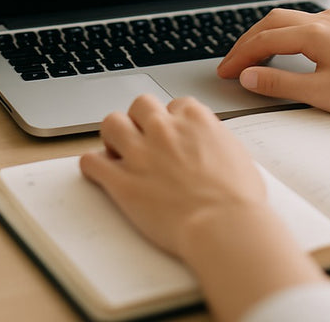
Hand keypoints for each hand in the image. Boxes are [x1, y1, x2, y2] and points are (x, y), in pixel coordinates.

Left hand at [80, 94, 325, 321]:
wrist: (224, 226)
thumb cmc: (238, 199)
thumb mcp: (236, 153)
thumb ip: (215, 139)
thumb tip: (210, 143)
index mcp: (194, 118)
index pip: (175, 104)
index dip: (173, 120)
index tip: (173, 133)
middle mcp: (164, 129)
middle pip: (140, 104)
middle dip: (140, 119)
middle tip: (143, 136)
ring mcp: (140, 153)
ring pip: (111, 123)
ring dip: (113, 135)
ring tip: (118, 149)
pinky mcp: (122, 181)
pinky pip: (91, 162)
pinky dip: (92, 166)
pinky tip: (99, 172)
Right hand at [218, 8, 329, 159]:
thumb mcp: (322, 94)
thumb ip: (281, 84)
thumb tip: (249, 77)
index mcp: (313, 33)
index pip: (263, 41)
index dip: (239, 57)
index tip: (225, 72)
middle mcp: (323, 21)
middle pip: (271, 23)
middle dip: (247, 42)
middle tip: (232, 64)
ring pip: (289, 21)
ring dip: (266, 36)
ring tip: (252, 56)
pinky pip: (306, 24)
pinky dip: (286, 35)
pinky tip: (288, 49)